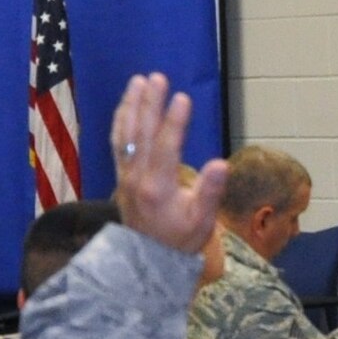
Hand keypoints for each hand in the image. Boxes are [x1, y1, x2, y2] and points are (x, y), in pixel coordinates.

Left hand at [109, 72, 224, 255]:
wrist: (150, 261)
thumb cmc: (182, 240)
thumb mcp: (202, 222)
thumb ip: (209, 192)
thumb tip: (220, 163)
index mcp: (158, 189)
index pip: (165, 148)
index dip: (174, 122)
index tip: (182, 97)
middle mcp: (136, 179)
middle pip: (142, 134)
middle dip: (149, 104)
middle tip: (158, 77)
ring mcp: (125, 177)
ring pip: (125, 135)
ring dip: (131, 106)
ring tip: (138, 81)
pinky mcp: (120, 176)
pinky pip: (117, 142)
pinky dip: (121, 120)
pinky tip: (127, 104)